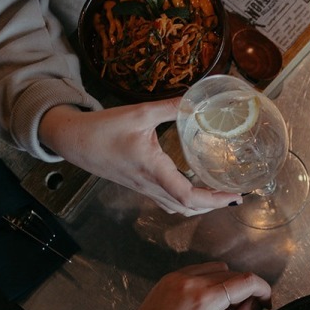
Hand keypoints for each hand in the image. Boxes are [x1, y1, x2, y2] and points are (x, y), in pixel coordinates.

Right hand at [38, 100, 238, 214]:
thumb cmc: (103, 128)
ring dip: (200, 207)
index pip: (187, 195)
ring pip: (177, 208)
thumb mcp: (139, 113)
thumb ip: (171, 107)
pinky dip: (186, 202)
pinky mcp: (139, 187)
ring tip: (221, 195)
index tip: (235, 195)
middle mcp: (150, 185)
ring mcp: (143, 189)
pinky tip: (196, 190)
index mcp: (152, 169)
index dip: (214, 200)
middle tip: (235, 195)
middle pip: (187, 208)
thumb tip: (197, 100)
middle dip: (214, 206)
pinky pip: (167, 202)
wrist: (73, 141)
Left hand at [97, 263, 271, 309]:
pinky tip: (206, 302)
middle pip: (233, 274)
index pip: (246, 282)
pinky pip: (200, 270)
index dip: (263, 289)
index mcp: (204, 299)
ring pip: (218, 268)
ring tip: (223, 308)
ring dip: (228, 283)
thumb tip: (255, 305)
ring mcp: (178, 276)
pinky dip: (211, 280)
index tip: (268, 300)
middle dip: (245, 290)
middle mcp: (191, 281)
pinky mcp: (169, 278)